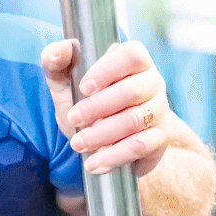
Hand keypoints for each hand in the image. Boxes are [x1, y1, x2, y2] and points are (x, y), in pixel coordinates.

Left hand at [41, 39, 170, 175]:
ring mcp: (158, 110)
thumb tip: (57, 52)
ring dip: (102, 134)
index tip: (84, 87)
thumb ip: (56, 61)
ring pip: (134, 120)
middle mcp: (152, 82)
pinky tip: (93, 164)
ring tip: (77, 144)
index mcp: (133, 61)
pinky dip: (114, 156)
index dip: (108, 69)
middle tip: (73, 118)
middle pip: (132, 90)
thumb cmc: (87, 102)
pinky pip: (140, 146)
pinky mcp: (159, 137)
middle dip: (97, 107)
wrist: (107, 139)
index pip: (132, 55)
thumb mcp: (66, 81)